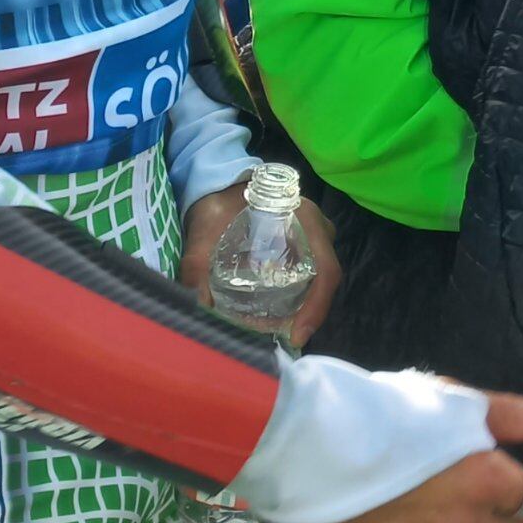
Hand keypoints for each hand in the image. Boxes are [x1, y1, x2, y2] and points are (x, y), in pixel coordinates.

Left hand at [179, 178, 340, 347]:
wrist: (218, 184)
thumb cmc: (218, 204)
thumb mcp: (205, 232)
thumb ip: (197, 268)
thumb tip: (197, 309)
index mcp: (304, 219)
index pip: (325, 269)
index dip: (316, 306)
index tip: (295, 334)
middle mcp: (317, 226)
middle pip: (325, 278)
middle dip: (310, 312)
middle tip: (286, 338)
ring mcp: (314, 234)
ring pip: (320, 276)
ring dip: (307, 304)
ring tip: (282, 330)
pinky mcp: (306, 242)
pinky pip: (312, 271)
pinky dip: (301, 294)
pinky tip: (281, 312)